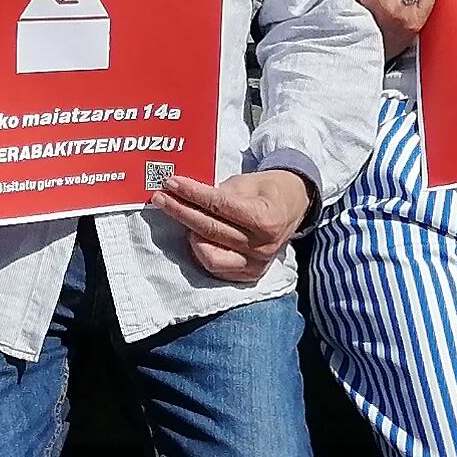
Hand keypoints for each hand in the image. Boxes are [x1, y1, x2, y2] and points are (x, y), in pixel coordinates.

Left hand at [151, 166, 311, 281]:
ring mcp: (256, 263)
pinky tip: (194, 236)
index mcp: (264, 218)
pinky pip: (217, 268)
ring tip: (181, 216)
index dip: (192, 194)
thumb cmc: (268, 191)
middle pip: (210, 229)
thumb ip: (220, 192)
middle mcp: (262, 245)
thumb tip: (187, 194)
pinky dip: (201, 252)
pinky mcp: (250, 274)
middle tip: (161, 198)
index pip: (219, 206)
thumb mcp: (248, 182)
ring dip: (189, 234)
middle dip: (181, 211)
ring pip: (210, 254)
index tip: (172, 183)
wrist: (294, 207)